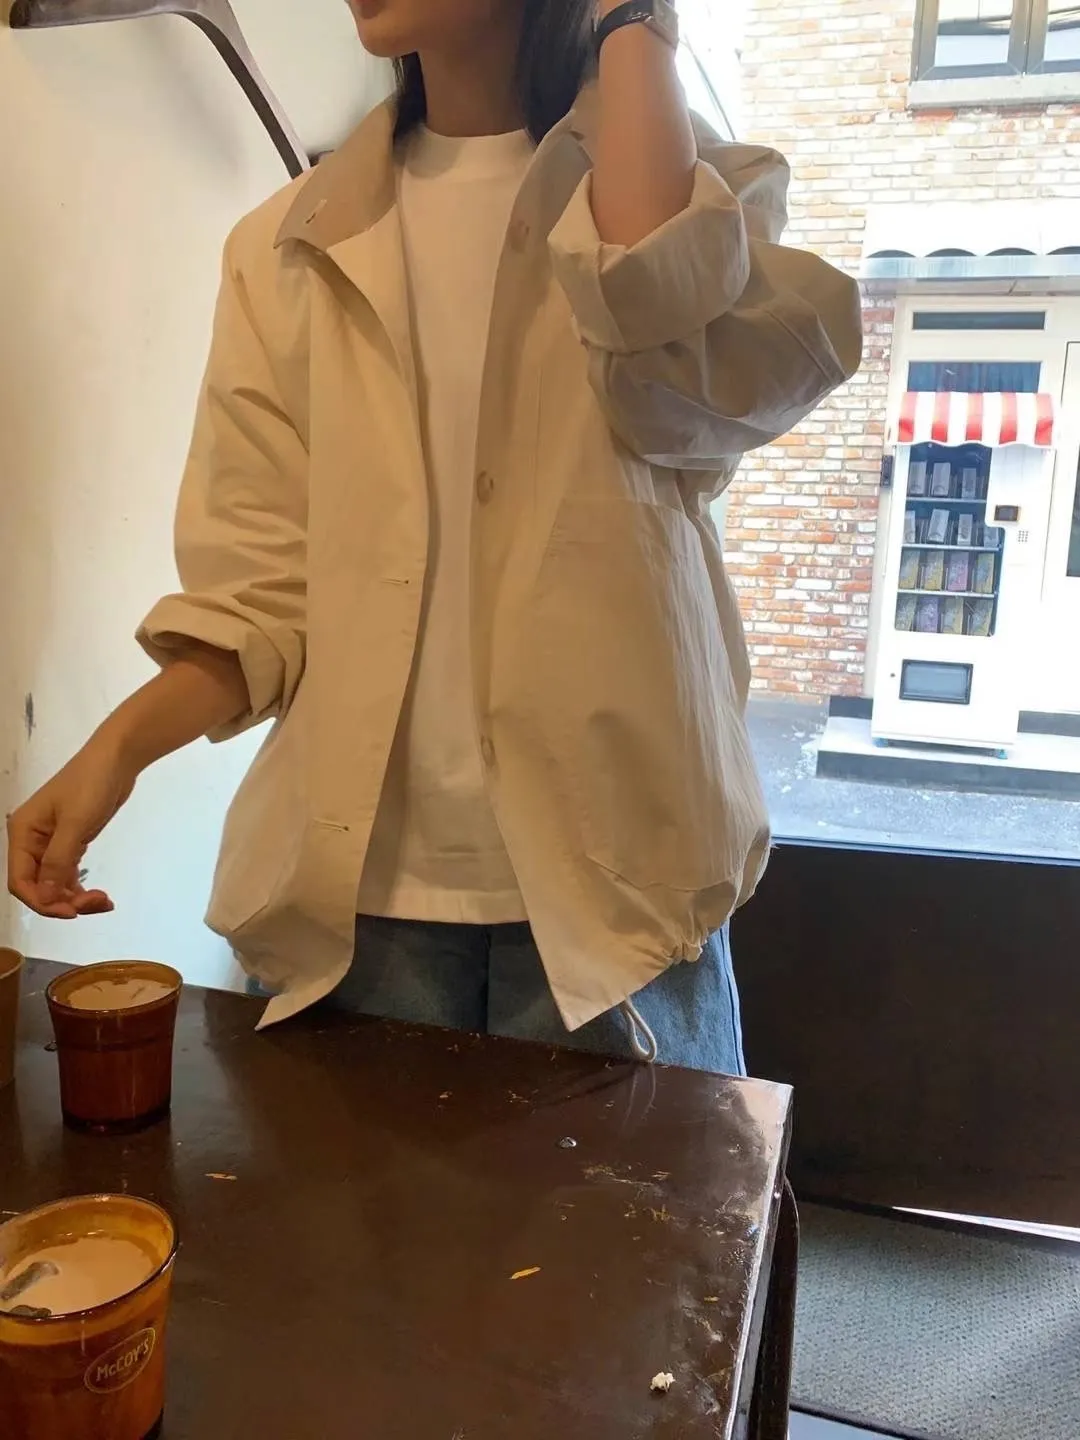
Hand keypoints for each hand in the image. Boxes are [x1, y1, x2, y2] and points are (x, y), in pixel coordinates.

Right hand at [6, 739, 137, 917]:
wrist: (117, 759)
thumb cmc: (91, 784)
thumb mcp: (75, 823)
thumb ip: (59, 861)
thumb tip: (47, 898)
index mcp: (23, 833)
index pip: (20, 881)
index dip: (42, 901)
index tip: (71, 912)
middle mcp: (32, 841)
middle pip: (38, 886)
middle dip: (63, 901)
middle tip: (96, 903)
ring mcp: (51, 843)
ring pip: (55, 883)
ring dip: (76, 898)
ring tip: (104, 901)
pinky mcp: (71, 842)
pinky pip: (69, 874)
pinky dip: (81, 888)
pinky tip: (102, 897)